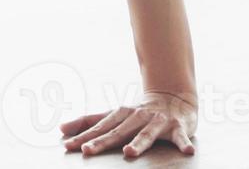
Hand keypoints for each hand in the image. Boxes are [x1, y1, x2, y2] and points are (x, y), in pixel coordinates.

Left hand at [60, 90, 197, 158]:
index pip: (99, 128)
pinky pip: (181, 136)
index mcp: (120, 115)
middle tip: (87, 150)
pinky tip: (187, 150)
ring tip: (129, 153)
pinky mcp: (177, 127)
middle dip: (102, 141)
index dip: (83, 136)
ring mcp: (157, 121)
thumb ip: (89, 122)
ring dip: (139, 143)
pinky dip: (184, 142)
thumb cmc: (138, 112)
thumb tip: (61, 129)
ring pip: (147, 134)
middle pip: (118, 132)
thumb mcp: (113, 116)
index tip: (68, 145)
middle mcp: (136, 117)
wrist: (173, 96)